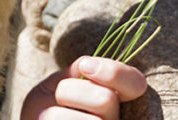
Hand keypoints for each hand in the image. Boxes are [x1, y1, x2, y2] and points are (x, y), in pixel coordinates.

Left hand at [20, 56, 146, 119]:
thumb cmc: (42, 111)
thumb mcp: (52, 88)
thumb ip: (71, 74)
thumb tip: (87, 64)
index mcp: (114, 100)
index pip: (135, 84)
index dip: (114, 72)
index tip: (85, 67)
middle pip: (106, 100)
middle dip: (71, 91)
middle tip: (58, 99)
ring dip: (54, 114)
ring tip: (48, 118)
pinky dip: (49, 119)